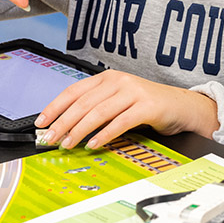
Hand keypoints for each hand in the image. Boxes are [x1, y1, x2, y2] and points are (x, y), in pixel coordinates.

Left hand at [35, 70, 217, 149]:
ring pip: (98, 112)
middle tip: (50, 138)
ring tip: (67, 144)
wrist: (182, 106)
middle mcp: (118, 81)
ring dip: (78, 130)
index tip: (41, 122)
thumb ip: (96, 107)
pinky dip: (103, 135)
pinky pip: (119, 122)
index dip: (55, 107)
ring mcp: (133, 92)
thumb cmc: (148, 105)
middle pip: (82, 103)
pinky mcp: (146, 106)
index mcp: (107, 78)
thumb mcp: (118, 100)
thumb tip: (66, 126)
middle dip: (63, 122)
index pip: (73, 91)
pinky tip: (93, 144)